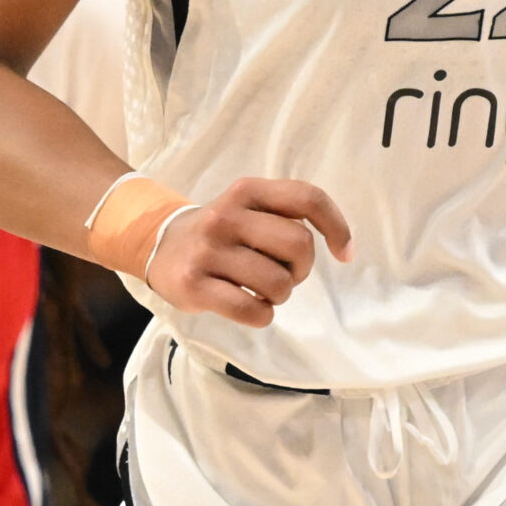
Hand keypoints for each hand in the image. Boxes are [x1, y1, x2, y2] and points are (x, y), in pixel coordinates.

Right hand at [146, 178, 351, 328]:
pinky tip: (250, 306)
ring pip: (278, 283)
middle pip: (299, 245)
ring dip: (280, 295)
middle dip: (302, 268)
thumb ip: (290, 213)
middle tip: (284, 273)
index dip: (337, 227)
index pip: (308, 198)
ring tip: (261, 289)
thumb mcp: (249, 206)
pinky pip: (252, 310)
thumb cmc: (222, 232)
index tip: (345, 253)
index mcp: (247, 190)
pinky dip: (262, 315)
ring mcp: (208, 251)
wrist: (160, 247)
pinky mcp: (194, 285)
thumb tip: (343, 246)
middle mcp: (226, 216)